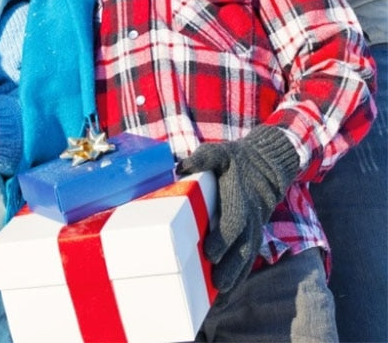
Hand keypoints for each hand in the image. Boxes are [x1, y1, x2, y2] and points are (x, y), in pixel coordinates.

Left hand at [177, 125, 299, 292]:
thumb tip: (181, 166)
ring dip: (234, 276)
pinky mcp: (253, 235)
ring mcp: (254, 228)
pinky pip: (248, 259)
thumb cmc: (235, 161)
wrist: (266, 167)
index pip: (234, 221)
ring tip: (219, 294)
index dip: (223, 238)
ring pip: (247, 257)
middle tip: (215, 284)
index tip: (209, 253)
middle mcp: (250, 216)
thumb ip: (201, 159)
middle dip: (229, 266)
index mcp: (239, 196)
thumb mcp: (218, 153)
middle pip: (242, 247)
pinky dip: (239, 276)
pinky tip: (226, 293)